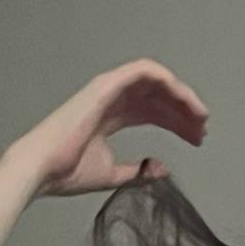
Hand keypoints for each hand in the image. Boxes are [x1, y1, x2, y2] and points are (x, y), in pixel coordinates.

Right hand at [7, 58, 209, 199]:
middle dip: (184, 112)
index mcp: (110, 116)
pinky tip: (186, 101)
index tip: (197, 139)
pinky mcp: (106, 86)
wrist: (41, 170)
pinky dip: (168, 81)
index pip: (152, 112)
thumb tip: (161, 169)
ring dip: (181, 97)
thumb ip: (138, 171)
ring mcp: (108, 90)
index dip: (177, 123)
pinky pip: (144, 71)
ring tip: (200, 119)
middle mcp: (111, 99)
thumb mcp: (112, 174)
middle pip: (157, 98)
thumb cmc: (66, 173)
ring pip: (155, 83)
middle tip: (203, 131)